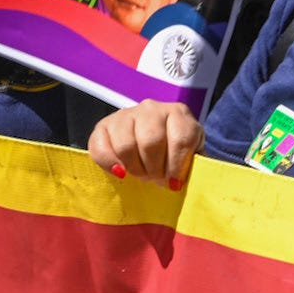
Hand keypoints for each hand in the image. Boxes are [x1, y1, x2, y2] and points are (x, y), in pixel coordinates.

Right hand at [87, 100, 201, 188]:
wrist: (152, 145)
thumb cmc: (174, 156)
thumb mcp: (190, 158)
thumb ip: (193, 167)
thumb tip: (183, 182)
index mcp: (179, 114)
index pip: (181, 138)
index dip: (177, 166)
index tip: (174, 184)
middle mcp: (152, 108)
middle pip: (151, 142)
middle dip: (154, 169)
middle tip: (156, 179)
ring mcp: (126, 114)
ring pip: (126, 144)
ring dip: (134, 168)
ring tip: (141, 174)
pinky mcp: (103, 125)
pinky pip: (100, 145)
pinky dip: (109, 164)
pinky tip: (120, 173)